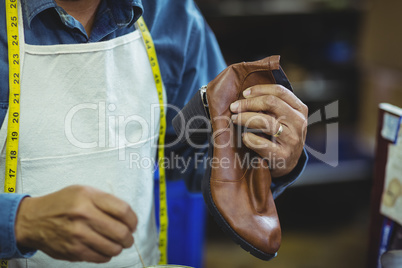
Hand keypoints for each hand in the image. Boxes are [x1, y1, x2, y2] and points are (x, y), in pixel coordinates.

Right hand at [14, 185, 137, 262]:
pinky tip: (102, 248)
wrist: (33, 220)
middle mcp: (84, 215)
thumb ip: (106, 201)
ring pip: (113, 248)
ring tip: (115, 243)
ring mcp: (78, 235)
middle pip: (121, 232)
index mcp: (89, 197)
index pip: (123, 210)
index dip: (133, 220)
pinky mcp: (74, 251)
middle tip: (127, 237)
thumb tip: (128, 218)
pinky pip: (100, 258)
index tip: (133, 224)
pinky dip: (106, 255)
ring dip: (118, 247)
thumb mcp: (84, 191)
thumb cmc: (61, 204)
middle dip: (129, 237)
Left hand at [230, 84, 307, 177]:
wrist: (288, 164)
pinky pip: (261, 143)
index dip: (259, 89)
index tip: (244, 93)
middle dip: (248, 103)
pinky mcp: (283, 155)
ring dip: (245, 118)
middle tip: (234, 107)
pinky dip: (248, 138)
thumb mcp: (284, 118)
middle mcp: (298, 123)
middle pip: (271, 103)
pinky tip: (244, 137)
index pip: (279, 91)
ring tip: (235, 119)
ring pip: (265, 121)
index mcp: (300, 109)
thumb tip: (245, 96)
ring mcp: (292, 140)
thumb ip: (272, 106)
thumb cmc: (281, 136)